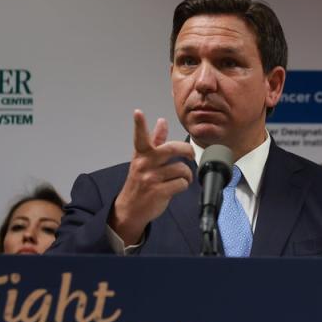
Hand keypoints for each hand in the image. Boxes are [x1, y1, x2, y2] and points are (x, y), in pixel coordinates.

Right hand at [109, 110, 194, 244]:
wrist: (131, 209)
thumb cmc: (139, 182)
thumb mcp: (143, 160)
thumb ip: (154, 141)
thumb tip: (162, 122)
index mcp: (141, 155)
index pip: (140, 137)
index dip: (139, 125)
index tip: (138, 112)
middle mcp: (145, 164)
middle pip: (172, 149)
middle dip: (187, 150)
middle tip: (191, 155)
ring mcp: (151, 178)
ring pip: (181, 169)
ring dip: (187, 174)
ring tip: (183, 178)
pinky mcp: (159, 192)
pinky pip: (182, 183)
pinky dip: (184, 185)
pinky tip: (179, 186)